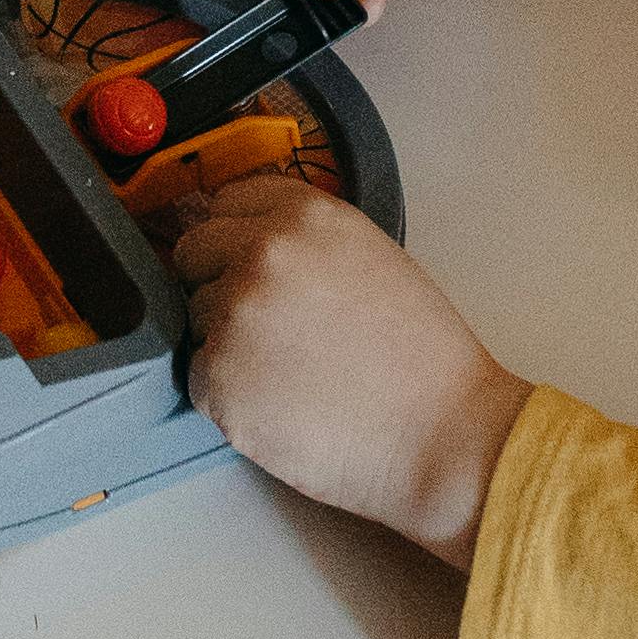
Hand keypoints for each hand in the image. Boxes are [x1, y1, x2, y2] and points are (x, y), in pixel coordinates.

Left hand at [172, 171, 528, 568]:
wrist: (442, 435)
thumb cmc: (420, 358)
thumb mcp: (370, 257)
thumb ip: (306, 240)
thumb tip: (247, 242)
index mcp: (305, 215)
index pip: (225, 203)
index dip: (238, 239)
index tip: (255, 267)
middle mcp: (262, 253)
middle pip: (195, 253)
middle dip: (219, 284)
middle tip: (273, 329)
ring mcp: (235, 315)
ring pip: (196, 318)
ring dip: (227, 342)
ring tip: (294, 374)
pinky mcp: (218, 379)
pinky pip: (199, 378)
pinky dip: (229, 396)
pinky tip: (283, 406)